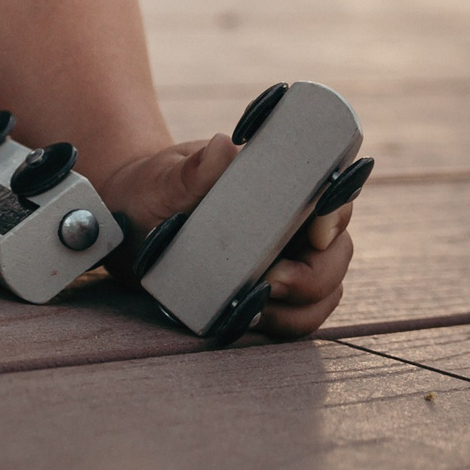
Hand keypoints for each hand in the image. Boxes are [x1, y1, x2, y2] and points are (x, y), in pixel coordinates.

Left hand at [97, 133, 356, 337]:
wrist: (133, 218)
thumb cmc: (154, 188)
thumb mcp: (165, 178)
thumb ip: (193, 170)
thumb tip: (223, 147)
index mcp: (282, 184)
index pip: (333, 196)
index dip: (336, 216)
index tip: (316, 234)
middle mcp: (294, 223)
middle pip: (336, 254)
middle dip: (313, 275)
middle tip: (270, 281)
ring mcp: (287, 259)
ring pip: (324, 291)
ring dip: (300, 307)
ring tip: (254, 305)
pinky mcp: (271, 292)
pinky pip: (299, 315)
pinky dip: (284, 322)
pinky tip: (251, 318)